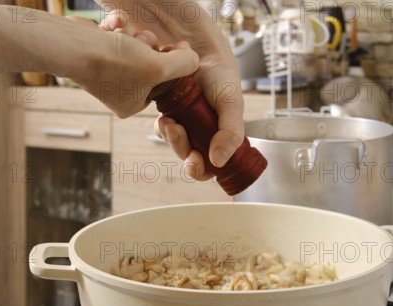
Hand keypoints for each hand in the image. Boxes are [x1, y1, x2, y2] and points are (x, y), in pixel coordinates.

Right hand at [64, 13, 198, 117]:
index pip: (165, 83)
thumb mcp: (159, 67)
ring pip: (137, 46)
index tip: (174, 50)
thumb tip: (193, 59)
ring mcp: (108, 70)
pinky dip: (119, 26)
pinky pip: (120, 34)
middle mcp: (120, 90)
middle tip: (143, 43)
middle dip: (150, 47)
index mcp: (133, 104)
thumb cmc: (112, 63)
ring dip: (135, 35)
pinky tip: (113, 26)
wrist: (72, 45)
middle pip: (152, 63)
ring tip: (124, 36)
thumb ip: (184, 64)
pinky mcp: (98, 50)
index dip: (172, 64)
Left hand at [96, 1, 244, 179]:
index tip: (192, 160)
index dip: (199, 169)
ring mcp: (184, 124)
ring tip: (168, 118)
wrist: (198, 49)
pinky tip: (163, 109)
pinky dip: (161, 123)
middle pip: (186, 156)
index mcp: (218, 137)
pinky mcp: (168, 113)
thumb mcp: (232, 104)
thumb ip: (231, 133)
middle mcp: (201, 133)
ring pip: (172, 143)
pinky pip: (161, 128)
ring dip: (168, 134)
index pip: (208, 167)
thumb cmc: (221, 76)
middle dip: (179, 146)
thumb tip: (218, 161)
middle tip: (174, 128)